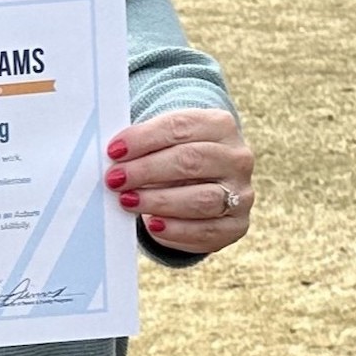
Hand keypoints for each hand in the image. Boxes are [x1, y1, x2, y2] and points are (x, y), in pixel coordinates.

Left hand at [103, 108, 252, 255]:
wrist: (204, 183)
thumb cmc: (173, 156)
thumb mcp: (164, 141)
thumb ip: (143, 144)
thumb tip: (112, 156)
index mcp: (220, 125)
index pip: (180, 127)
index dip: (144, 139)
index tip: (114, 151)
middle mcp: (238, 158)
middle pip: (191, 161)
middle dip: (147, 170)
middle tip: (116, 179)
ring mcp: (242, 193)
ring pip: (201, 199)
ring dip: (159, 201)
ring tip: (128, 201)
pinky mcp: (236, 225)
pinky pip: (206, 231)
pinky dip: (176, 230)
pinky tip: (152, 225)